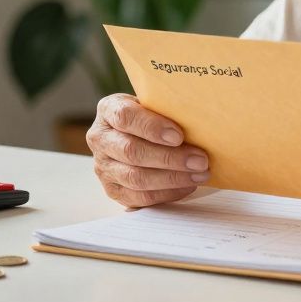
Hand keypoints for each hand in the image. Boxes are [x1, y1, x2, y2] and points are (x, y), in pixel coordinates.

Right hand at [87, 93, 210, 207]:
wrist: (135, 134)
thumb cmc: (151, 116)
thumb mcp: (153, 103)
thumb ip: (166, 109)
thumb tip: (198, 121)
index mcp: (108, 110)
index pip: (125, 117)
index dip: (152, 127)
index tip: (179, 136)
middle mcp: (100, 139)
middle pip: (132, 152)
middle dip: (169, 158)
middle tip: (200, 160)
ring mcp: (104, 167)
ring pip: (136, 178)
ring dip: (172, 178)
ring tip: (199, 174)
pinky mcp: (113, 190)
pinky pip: (140, 197)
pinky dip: (166, 193)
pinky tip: (187, 186)